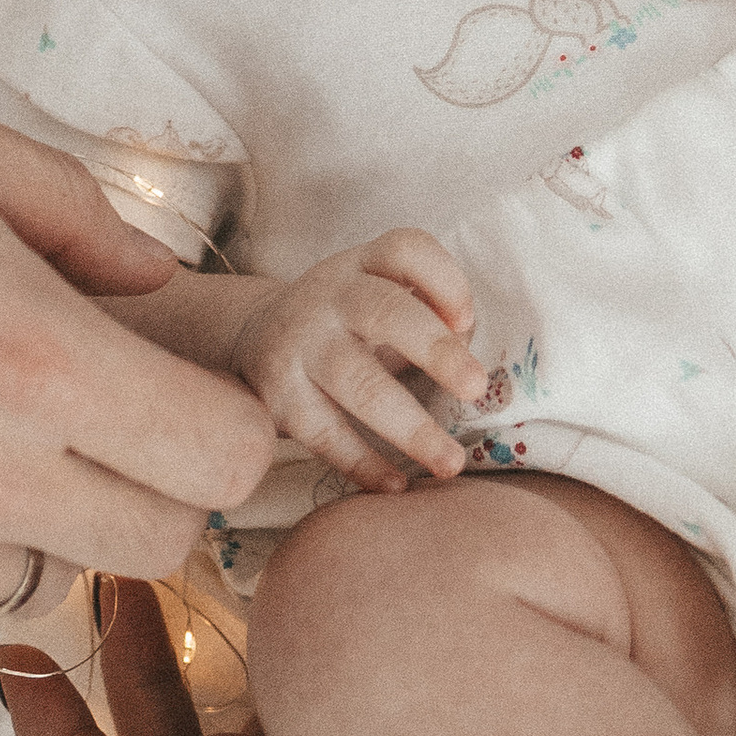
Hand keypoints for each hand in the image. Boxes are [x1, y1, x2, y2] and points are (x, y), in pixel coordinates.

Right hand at [0, 19, 279, 624]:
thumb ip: (80, 217)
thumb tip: (158, 285)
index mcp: (23, 358)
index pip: (219, 463)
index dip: (234, 429)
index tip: (203, 396)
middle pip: (154, 544)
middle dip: (153, 482)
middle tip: (94, 408)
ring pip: (34, 576)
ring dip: (30, 516)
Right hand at [233, 230, 485, 492]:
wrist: (257, 337)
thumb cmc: (346, 318)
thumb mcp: (378, 292)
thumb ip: (426, 309)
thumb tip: (467, 350)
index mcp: (361, 264)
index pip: (404, 249)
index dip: (443, 280)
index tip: (470, 320)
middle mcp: (329, 297)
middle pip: (386, 312)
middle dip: (436, 351)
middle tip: (477, 388)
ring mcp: (300, 346)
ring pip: (360, 383)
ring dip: (411, 428)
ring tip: (452, 463)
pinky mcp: (280, 397)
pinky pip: (325, 435)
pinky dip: (364, 463)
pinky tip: (398, 485)